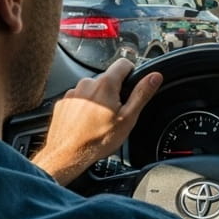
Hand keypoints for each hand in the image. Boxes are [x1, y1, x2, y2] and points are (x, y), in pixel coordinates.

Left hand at [31, 58, 160, 184]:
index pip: (124, 63)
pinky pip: (79, 99)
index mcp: (105, 84)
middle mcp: (87, 83)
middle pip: (108, 79)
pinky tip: (86, 123)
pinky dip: (84, 107)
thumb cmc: (97, 140)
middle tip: (115, 113)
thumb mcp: (128, 118)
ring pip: (93, 90)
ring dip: (98, 100)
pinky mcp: (63, 102)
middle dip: (114, 92)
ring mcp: (73, 92)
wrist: (68, 155)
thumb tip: (155, 77)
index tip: (131, 88)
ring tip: (99, 121)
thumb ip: (142, 94)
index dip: (132, 74)